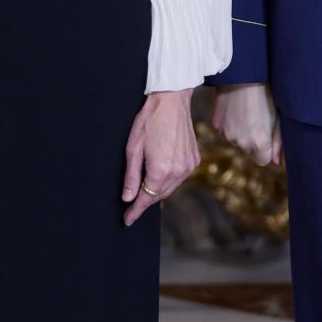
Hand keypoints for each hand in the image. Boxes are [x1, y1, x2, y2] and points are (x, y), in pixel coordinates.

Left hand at [123, 89, 199, 226]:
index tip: (127, 220)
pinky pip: (179, 178)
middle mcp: (178, 171)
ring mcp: (189, 166)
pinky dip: (169, 180)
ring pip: (170, 188)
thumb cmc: (149, 120)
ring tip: (145, 185)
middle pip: (159, 195)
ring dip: (157, 190)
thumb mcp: (133, 148)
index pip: (146, 199)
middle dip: (145, 200)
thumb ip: (131, 176)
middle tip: (132, 204)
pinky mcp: (194, 160)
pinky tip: (160, 172)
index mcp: (161, 169)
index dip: (135, 211)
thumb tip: (128, 198)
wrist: (172, 100)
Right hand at [211, 84, 281, 166]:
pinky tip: (235, 110)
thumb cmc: (264, 94)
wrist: (241, 75)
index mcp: (259, 141)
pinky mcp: (216, 125)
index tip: (267, 137)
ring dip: (241, 133)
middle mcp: (241, 142)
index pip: (263, 160)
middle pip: (249, 151)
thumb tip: (278, 161)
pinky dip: (230, 125)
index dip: (266, 150)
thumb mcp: (277, 117)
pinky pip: (225, 131)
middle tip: (257, 121)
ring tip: (245, 113)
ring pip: (236, 141)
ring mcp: (226, 134)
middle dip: (253, 142)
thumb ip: (278, 141)